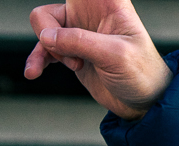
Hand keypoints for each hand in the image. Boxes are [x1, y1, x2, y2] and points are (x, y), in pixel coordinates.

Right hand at [24, 0, 171, 120]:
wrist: (145, 103)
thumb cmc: (143, 73)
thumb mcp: (116, 55)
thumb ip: (80, 41)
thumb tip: (47, 37)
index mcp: (107, 3)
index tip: (72, 0)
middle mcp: (89, 12)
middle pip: (49, 9)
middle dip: (50, 30)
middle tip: (73, 54)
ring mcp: (78, 31)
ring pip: (42, 27)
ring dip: (49, 49)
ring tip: (76, 65)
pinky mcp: (71, 51)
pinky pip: (43, 48)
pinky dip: (37, 59)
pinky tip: (33, 71)